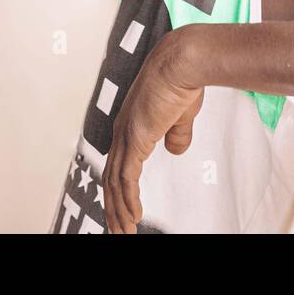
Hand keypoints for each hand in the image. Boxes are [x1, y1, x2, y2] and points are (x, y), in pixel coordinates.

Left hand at [102, 28, 204, 233]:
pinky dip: (128, 200)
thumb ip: (175, 134)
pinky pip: (126, 178)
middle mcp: (122, 130)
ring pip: (114, 183)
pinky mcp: (135, 138)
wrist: (184, 62)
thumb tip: (174, 150)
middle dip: (112, 208)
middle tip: (117, 230)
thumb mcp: (181, 115)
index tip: (120, 210)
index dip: (116, 190)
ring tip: (124, 232)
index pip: (117, 164)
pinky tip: (134, 216)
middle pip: (109, 178)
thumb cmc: (184, 80)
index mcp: (131, 124)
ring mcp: (126, 134)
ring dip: (119, 211)